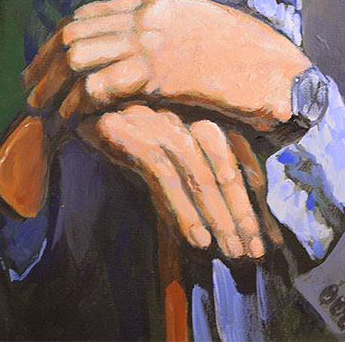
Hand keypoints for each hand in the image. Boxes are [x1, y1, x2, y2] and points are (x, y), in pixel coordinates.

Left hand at [23, 0, 309, 127]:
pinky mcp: (159, 73)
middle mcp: (148, 14)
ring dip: (52, 84)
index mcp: (157, 1)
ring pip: (78, 54)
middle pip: (75, 30)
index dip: (59, 38)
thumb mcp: (199, 30)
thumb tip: (134, 47)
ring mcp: (152, 40)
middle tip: (30, 90)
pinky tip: (72, 120)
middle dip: (45, 61)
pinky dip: (77, 103)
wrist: (279, 72)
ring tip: (41, 109)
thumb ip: (164, 32)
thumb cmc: (246, 57)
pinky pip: (98, 86)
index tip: (44, 61)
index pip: (90, 12)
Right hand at [77, 103, 282, 258]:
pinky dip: (184, 210)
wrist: (79, 94)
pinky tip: (198, 239)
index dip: (256, 195)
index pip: (241, 153)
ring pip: (202, 175)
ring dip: (220, 217)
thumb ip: (192, 162)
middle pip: (227, 167)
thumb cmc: (128, 117)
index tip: (265, 230)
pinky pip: (167, 178)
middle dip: (244, 212)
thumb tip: (223, 206)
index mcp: (201, 108)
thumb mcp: (166, 135)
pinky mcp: (135, 134)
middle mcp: (187, 112)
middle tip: (255, 251)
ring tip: (233, 251)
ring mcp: (162, 122)